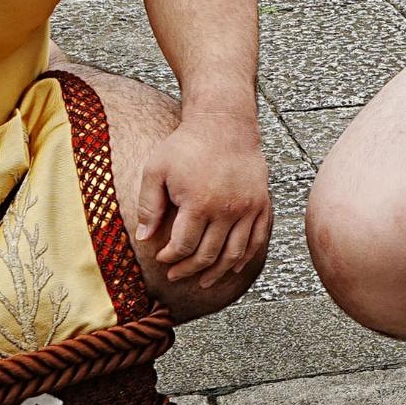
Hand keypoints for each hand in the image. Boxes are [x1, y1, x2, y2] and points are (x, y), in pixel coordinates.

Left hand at [127, 111, 273, 318]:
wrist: (224, 124)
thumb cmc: (186, 145)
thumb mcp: (156, 169)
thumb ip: (149, 205)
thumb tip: (144, 238)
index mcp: (199, 203)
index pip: (184, 246)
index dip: (170, 257)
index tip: (161, 258)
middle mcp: (227, 210)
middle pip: (209, 255)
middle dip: (189, 270)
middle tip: (175, 275)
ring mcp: (248, 208)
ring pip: (234, 254)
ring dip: (217, 272)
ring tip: (203, 281)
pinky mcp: (261, 204)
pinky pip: (256, 240)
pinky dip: (245, 258)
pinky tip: (233, 267)